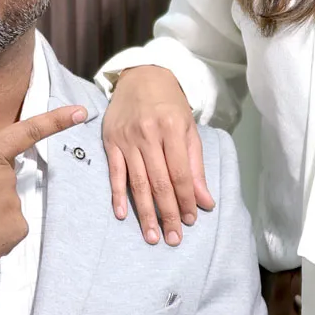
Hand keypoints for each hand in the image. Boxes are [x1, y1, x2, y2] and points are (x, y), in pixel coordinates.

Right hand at [101, 66, 213, 245]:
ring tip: (151, 236)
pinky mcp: (110, 141)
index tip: (190, 221)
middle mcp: (148, 134)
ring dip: (144, 212)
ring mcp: (127, 139)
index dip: (185, 200)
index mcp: (171, 129)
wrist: (141, 76)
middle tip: (172, 238)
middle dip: (167, 214)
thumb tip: (205, 202)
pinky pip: (115, 173)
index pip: (180, 174)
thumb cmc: (169, 105)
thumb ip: (195, 166)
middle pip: (159, 182)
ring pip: (137, 182)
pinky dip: (117, 195)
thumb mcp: (189, 129)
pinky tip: (123, 215)